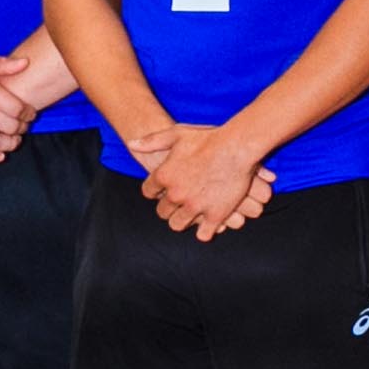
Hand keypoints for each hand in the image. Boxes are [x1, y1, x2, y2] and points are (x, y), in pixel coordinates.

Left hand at [131, 123, 276, 240]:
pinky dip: (204, 231)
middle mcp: (175, 195)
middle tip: (178, 203)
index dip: (155, 190)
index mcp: (164, 176)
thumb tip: (131, 144)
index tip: (163, 189)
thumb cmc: (208, 138)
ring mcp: (195, 207)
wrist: (237, 147)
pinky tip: (208, 224)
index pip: (149, 192)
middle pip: (162, 212)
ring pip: (178, 225)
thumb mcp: (177, 133)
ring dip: (182, 220)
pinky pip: (203, 235)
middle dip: (168, 208)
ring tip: (190, 214)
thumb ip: (152, 141)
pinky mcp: (214, 216)